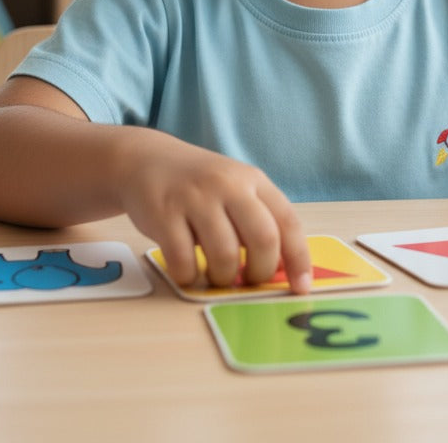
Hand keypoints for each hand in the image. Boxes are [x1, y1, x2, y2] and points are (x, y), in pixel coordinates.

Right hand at [113, 130, 311, 292]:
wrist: (146, 160)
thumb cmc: (200, 185)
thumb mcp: (236, 188)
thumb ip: (259, 219)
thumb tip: (282, 270)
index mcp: (253, 180)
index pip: (288, 221)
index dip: (299, 259)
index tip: (301, 287)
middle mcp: (228, 185)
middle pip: (263, 239)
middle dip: (261, 272)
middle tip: (249, 281)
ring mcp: (195, 198)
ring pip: (225, 255)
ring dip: (224, 278)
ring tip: (217, 275)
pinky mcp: (164, 214)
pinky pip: (184, 261)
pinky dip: (190, 277)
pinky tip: (189, 271)